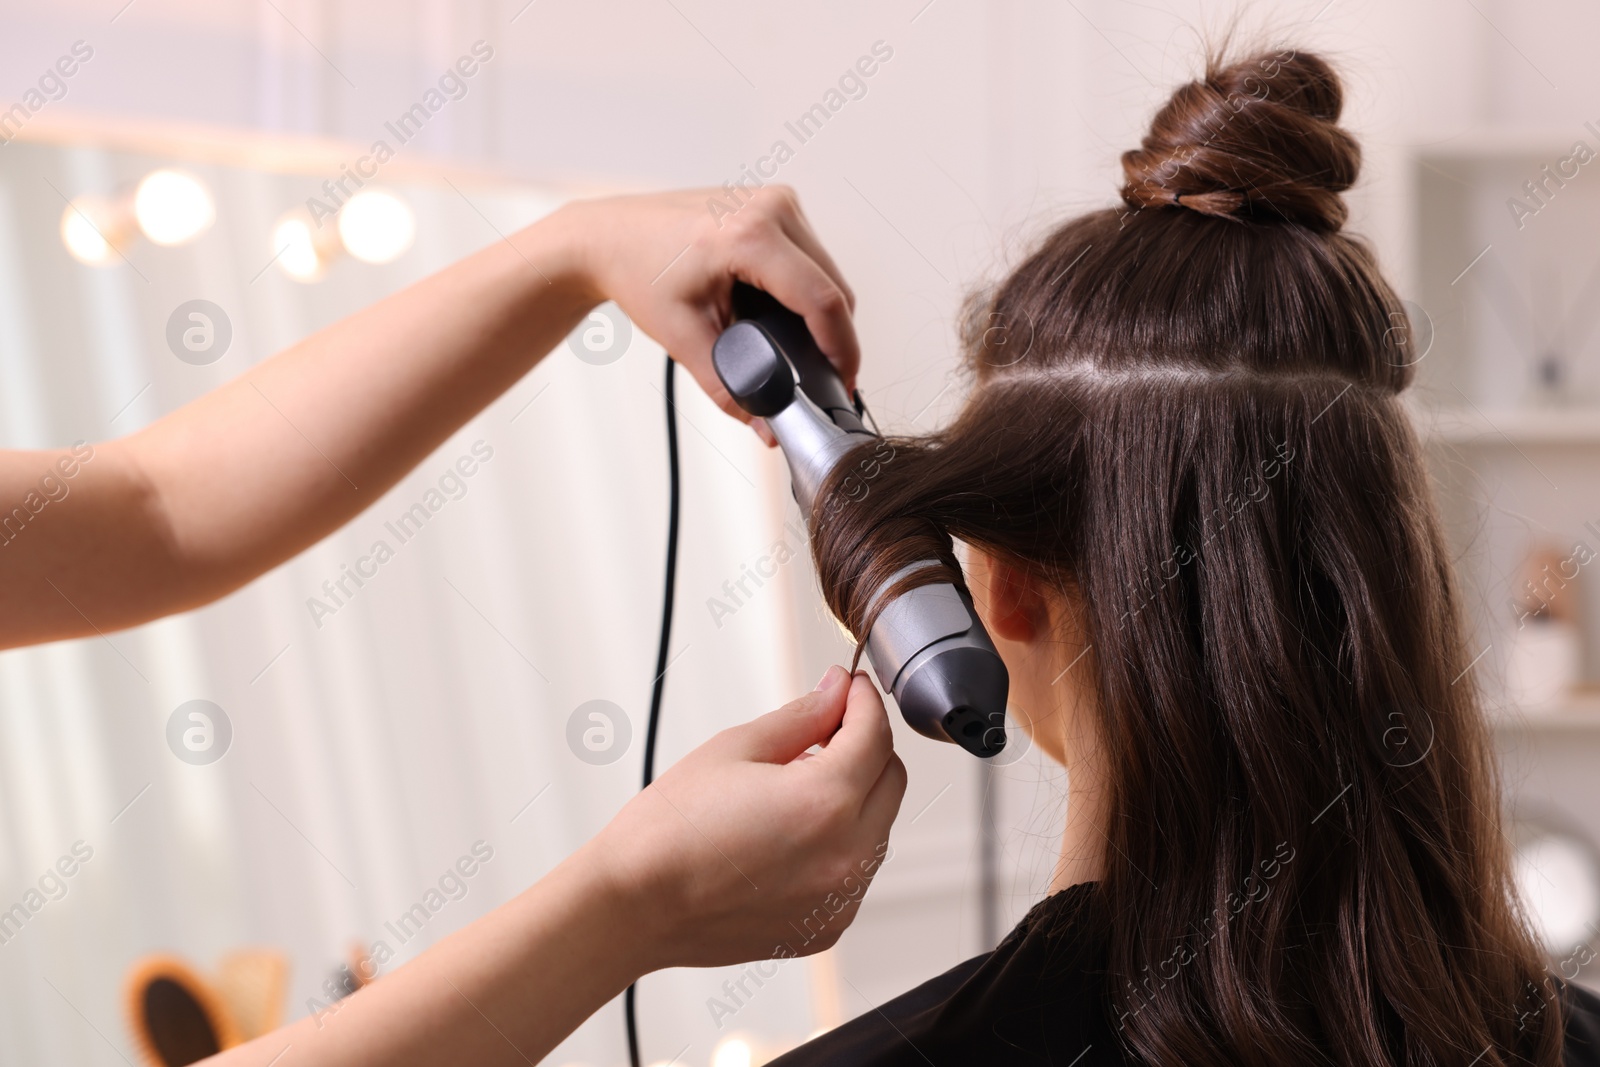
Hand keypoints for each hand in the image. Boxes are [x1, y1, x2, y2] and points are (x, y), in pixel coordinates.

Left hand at [558, 187, 859, 423]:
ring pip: (828, 270)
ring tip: (798, 348)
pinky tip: (781, 313)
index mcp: (746, 235)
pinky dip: (807, 288)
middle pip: (833, 286)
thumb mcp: (683, 338)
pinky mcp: (775, 202)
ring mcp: (775, 199)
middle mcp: (769, 206)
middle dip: (833, 338)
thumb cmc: (637, 274)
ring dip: (822, 312)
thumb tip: (767, 428)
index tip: (842, 384)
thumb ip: (731, 388)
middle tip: (821, 379)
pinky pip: (812, 254)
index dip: (841, 349)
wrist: (610, 236)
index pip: (821, 299)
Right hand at [578, 666, 904, 970]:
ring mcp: (841, 899)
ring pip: (878, 826)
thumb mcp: (735, 749)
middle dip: (866, 746)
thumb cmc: (669, 832)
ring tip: (794, 785)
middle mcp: (846, 856)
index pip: (875, 735)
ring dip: (855, 796)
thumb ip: (802, 717)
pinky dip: (839, 843)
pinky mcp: (826, 926)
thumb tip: (836, 693)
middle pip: (891, 779)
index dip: (864, 701)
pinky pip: (854, 870)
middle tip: (824, 729)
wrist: (635, 907)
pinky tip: (790, 832)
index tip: (851, 688)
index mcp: (825, 802)